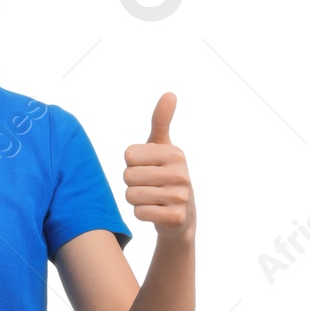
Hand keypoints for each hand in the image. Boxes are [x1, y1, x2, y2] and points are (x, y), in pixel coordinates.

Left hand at [123, 93, 194, 242]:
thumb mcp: (162, 147)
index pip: (129, 155)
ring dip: (136, 199)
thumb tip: (170, 93)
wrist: (181, 216)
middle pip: (128, 175)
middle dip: (132, 183)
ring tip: (152, 198)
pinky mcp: (176, 217)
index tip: (148, 168)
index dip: (132, 164)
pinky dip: (141, 214)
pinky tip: (156, 211)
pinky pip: (139, 212)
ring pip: (131, 195)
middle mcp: (181, 172)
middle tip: (149, 186)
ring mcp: (181, 196)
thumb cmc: (165, 175)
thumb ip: (161, 121)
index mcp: (175, 153)